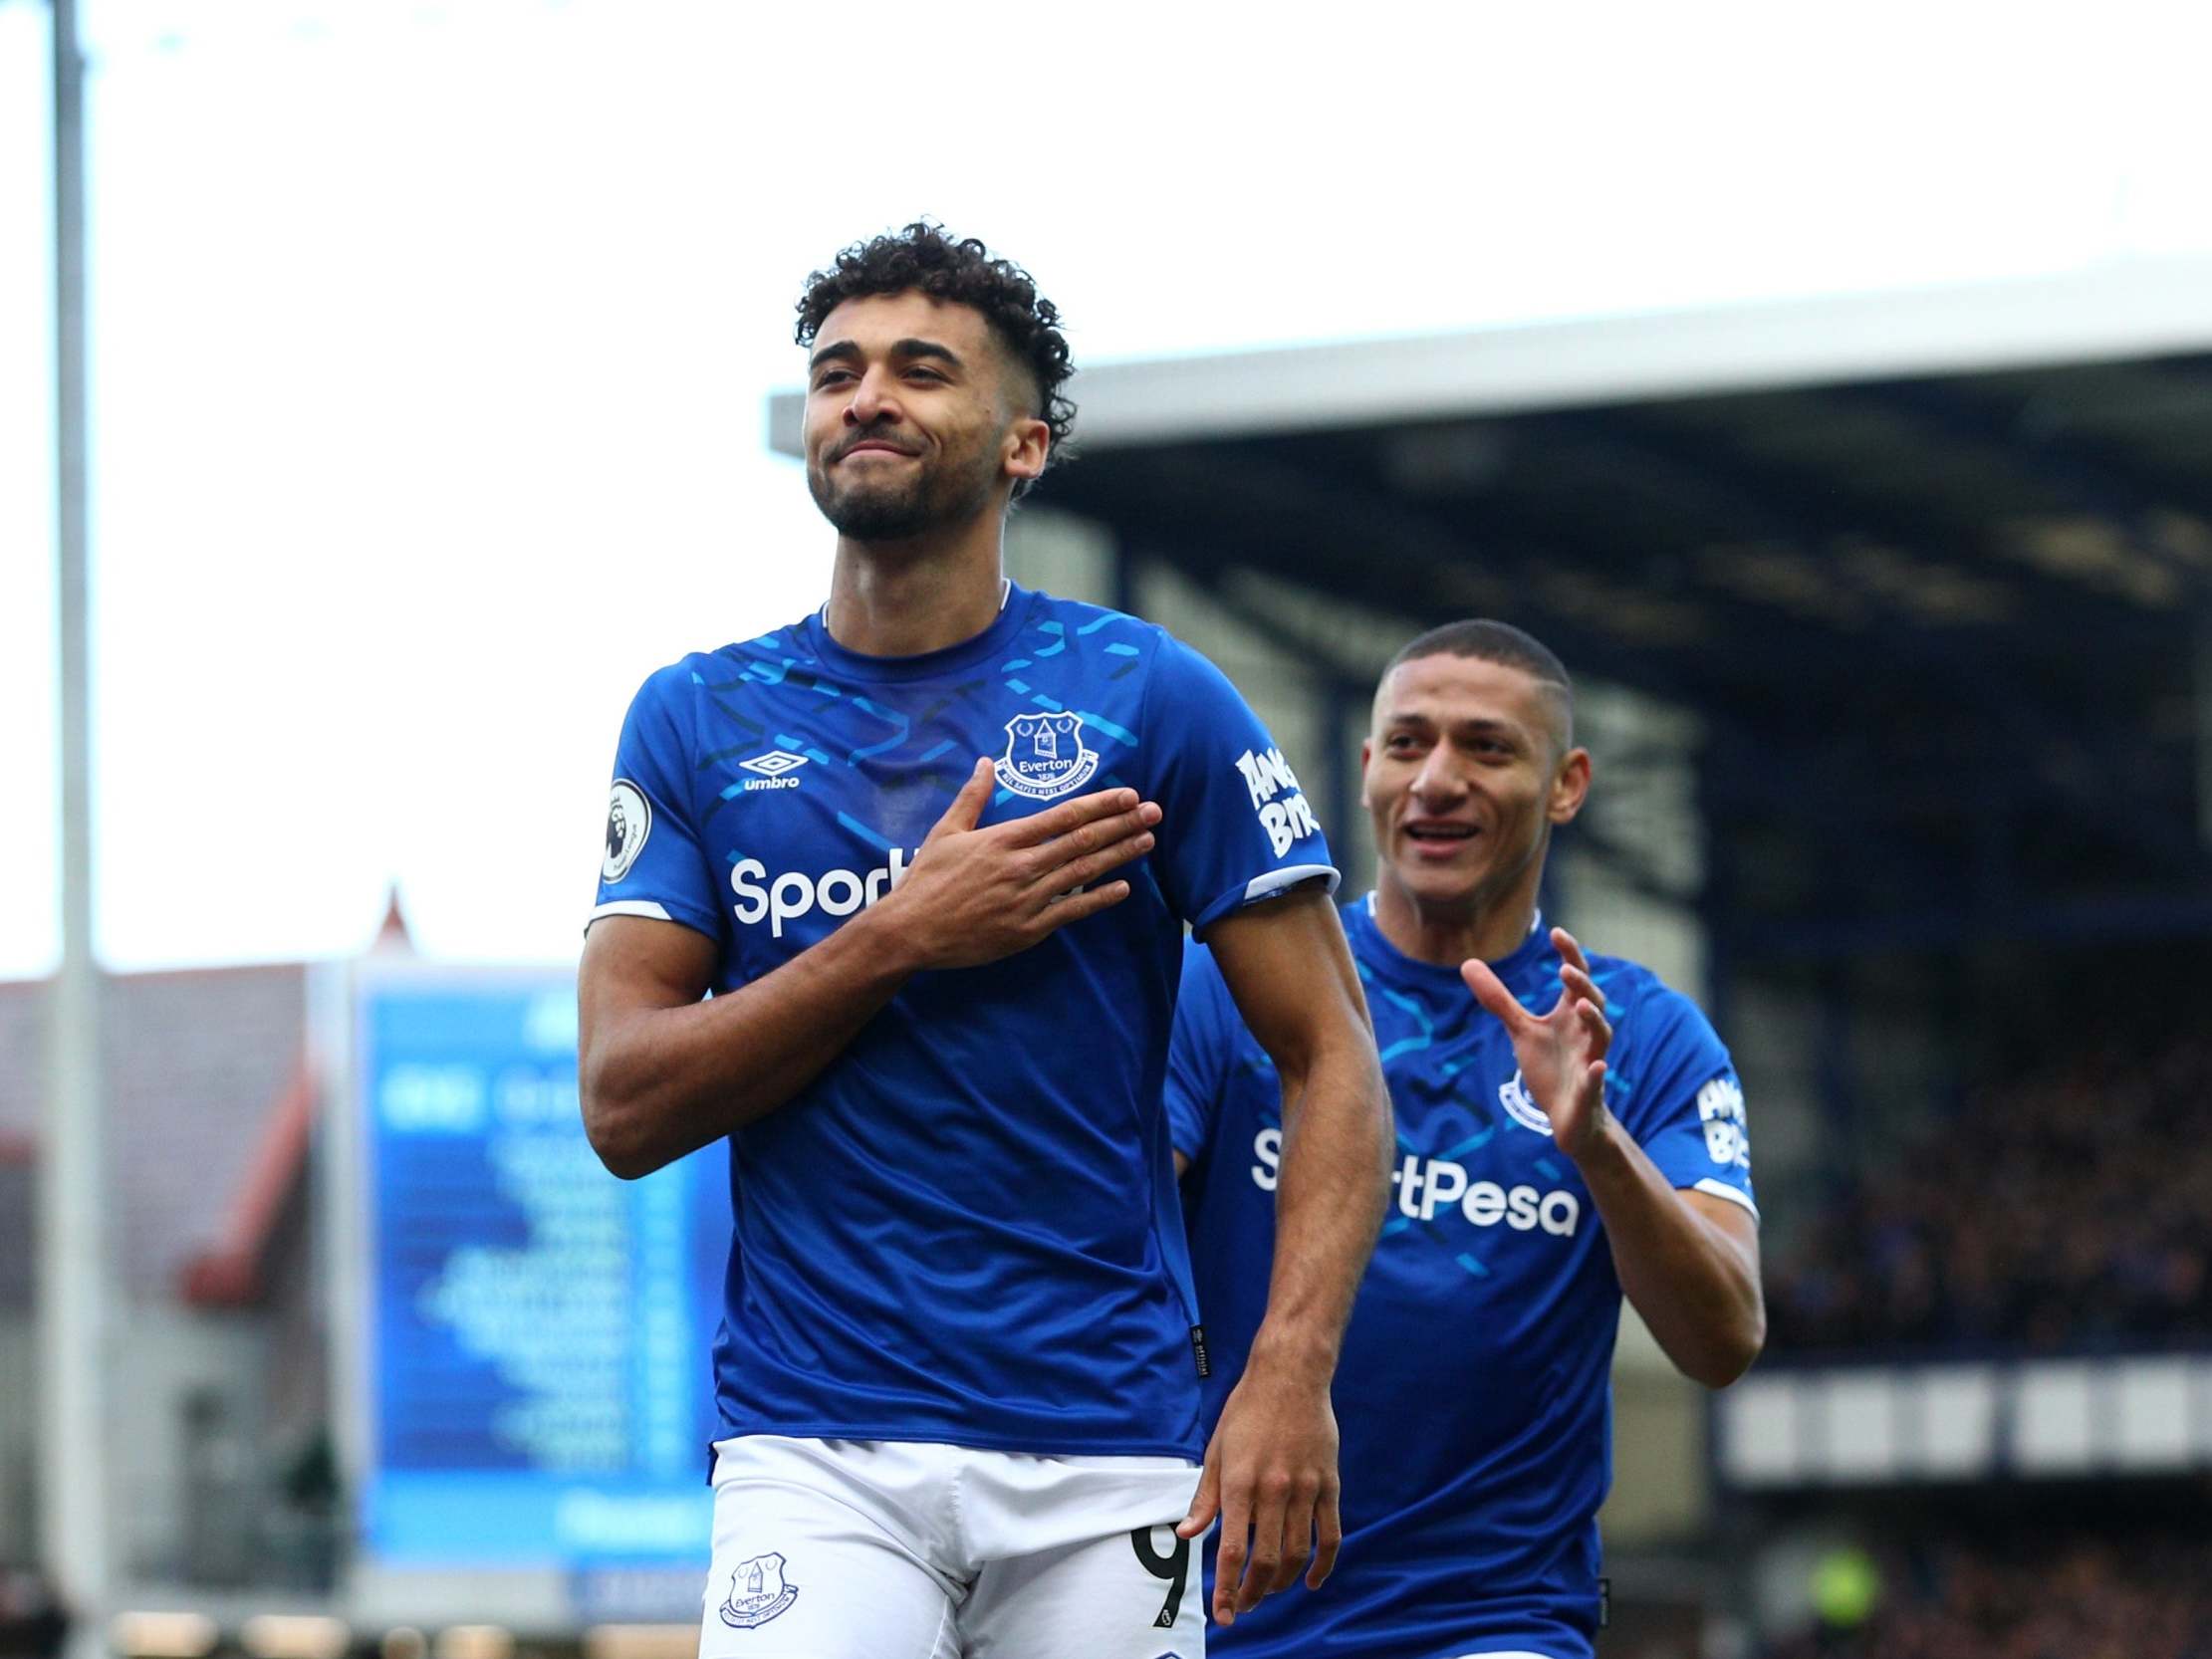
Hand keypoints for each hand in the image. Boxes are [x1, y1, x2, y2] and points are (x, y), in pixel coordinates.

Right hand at [874, 758, 1160, 970]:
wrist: (911, 931)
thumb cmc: (926, 880)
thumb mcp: (946, 831)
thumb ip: (972, 797)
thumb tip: (986, 761)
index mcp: (1004, 839)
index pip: (1064, 816)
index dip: (1100, 804)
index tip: (1128, 795)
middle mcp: (1022, 865)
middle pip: (1083, 840)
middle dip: (1123, 824)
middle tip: (1154, 812)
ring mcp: (1027, 899)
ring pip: (1083, 872)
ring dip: (1120, 855)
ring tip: (1147, 841)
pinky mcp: (1028, 929)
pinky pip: (1072, 910)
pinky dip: (1099, 898)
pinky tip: (1123, 888)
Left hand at [1176, 1353, 1341, 1625]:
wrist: (1290, 1376)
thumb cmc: (1247, 1411)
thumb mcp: (1217, 1450)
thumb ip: (1205, 1497)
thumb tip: (1187, 1534)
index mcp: (1239, 1482)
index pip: (1231, 1549)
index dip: (1227, 1588)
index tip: (1223, 1613)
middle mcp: (1273, 1490)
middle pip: (1268, 1560)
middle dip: (1254, 1593)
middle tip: (1244, 1606)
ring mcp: (1305, 1489)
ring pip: (1298, 1553)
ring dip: (1284, 1582)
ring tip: (1270, 1591)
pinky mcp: (1329, 1485)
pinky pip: (1330, 1535)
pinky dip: (1323, 1564)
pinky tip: (1312, 1581)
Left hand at [1460, 926, 1613, 1161]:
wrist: (1567, 1117)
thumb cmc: (1549, 1068)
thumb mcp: (1520, 1030)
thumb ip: (1499, 999)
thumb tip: (1468, 963)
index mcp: (1570, 1015)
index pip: (1575, 979)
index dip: (1570, 955)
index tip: (1557, 932)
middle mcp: (1585, 1033)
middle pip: (1591, 1002)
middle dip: (1581, 986)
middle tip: (1566, 970)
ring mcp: (1590, 1060)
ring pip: (1601, 1036)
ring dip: (1594, 1020)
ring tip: (1579, 1005)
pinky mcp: (1589, 1091)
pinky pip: (1596, 1080)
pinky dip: (1597, 1073)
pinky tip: (1597, 1066)